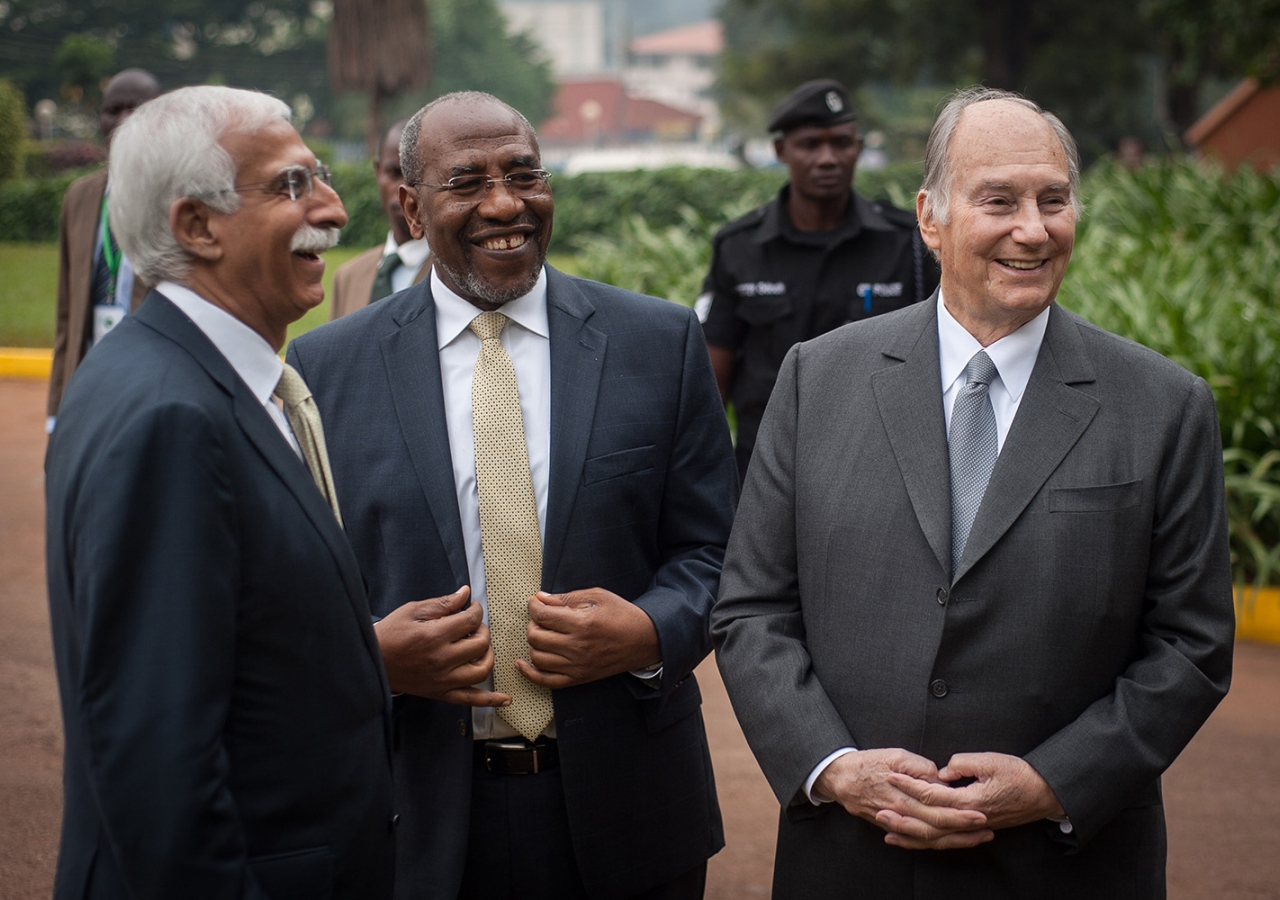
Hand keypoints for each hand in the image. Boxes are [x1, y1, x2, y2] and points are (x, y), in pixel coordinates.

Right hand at [374, 586, 509, 706]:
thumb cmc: (390, 634)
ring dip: (488, 656)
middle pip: (481, 644)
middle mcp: (442, 659)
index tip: (472, 609)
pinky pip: (470, 700)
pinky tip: (505, 698)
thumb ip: (442, 603)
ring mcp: (443, 680)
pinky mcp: (440, 693)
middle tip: (473, 626)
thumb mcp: (412, 611)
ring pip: (481, 670)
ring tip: (480, 648)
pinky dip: (490, 700)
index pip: (471, 620)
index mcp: (434, 635)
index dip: (476, 611)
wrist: (372, 662)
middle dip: (482, 630)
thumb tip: (466, 594)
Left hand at [515, 589, 660, 688]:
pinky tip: (522, 663)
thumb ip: (566, 598)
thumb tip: (540, 598)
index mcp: (582, 624)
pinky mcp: (579, 678)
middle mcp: (577, 648)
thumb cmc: (621, 614)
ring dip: (534, 644)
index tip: (535, 602)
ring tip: (543, 634)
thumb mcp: (597, 596)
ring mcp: (577, 666)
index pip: (543, 616)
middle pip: (536, 637)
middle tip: (543, 617)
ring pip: (537, 658)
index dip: (533, 606)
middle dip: (533, 623)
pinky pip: (546, 681)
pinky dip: (530, 673)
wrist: (644, 640)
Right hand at [816, 749, 991, 849]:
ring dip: (954, 840)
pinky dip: (933, 844)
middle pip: (937, 828)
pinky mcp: (892, 827)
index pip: (938, 810)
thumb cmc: (867, 763)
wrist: (840, 778)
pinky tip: (950, 842)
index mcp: (904, 796)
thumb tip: (938, 777)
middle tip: (987, 829)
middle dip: (964, 831)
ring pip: (928, 839)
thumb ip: (918, 766)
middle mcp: (901, 814)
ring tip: (976, 838)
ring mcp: (896, 824)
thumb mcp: (894, 755)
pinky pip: (916, 840)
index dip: (960, 814)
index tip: (980, 813)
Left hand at [882, 752, 1062, 848]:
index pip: (932, 795)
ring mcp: (971, 827)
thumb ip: (963, 764)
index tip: (891, 776)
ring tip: (886, 827)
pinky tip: (908, 838)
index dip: (910, 785)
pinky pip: (945, 839)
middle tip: (877, 807)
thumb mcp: (992, 761)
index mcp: (970, 800)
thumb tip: (942, 771)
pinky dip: (925, 840)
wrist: (1045, 794)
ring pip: (935, 836)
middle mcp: (969, 818)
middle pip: (928, 822)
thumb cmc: (1020, 775)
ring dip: (909, 833)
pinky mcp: (973, 829)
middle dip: (902, 815)